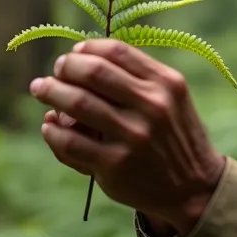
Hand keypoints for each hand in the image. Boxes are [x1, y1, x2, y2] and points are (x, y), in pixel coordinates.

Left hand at [29, 39, 225, 233]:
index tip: (75, 54)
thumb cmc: (174, 136)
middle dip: (65, 66)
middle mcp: (152, 107)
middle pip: (93, 72)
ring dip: (50, 91)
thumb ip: (137, 77)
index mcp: (166, 84)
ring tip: (41, 90)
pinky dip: (51, 130)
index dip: (87, 49)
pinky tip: (49, 126)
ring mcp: (133, 137)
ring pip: (76, 103)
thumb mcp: (172, 99)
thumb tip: (81, 57)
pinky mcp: (115, 166)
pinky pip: (69, 142)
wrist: (195, 188)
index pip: (117, 51)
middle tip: (55, 72)